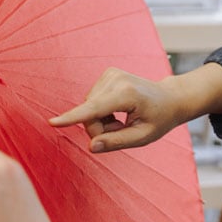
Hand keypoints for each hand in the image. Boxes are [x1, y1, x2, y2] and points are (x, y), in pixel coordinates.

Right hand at [48, 68, 181, 150]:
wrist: (169, 98)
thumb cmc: (159, 119)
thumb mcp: (143, 137)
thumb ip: (117, 142)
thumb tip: (92, 146)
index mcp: (127, 94)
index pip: (94, 110)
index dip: (73, 118)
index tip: (53, 122)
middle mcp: (116, 79)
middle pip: (89, 114)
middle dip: (99, 129)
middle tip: (120, 131)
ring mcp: (110, 74)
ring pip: (88, 109)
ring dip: (101, 121)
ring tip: (120, 121)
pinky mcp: (106, 74)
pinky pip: (91, 102)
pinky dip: (101, 112)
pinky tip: (116, 111)